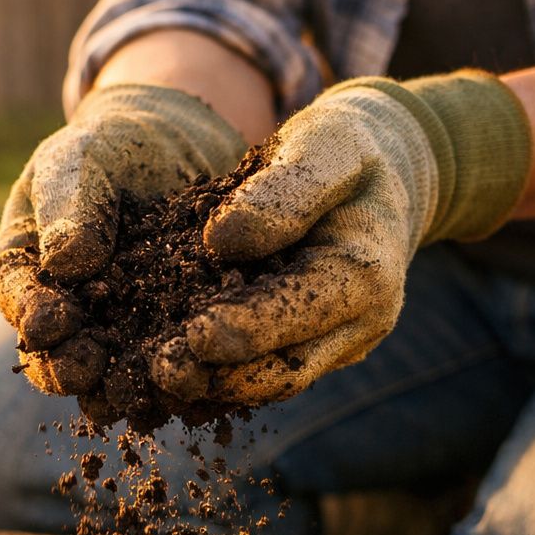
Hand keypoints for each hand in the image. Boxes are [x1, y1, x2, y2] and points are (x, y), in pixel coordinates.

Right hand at [0, 83, 244, 394]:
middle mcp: (63, 317)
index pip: (21, 302)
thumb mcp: (82, 159)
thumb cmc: (110, 147)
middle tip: (93, 371)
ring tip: (143, 396)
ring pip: (112, 375)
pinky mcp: (164, 344)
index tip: (56, 323)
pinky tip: (197, 385)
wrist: (175, 150)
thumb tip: (66, 264)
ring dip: (124, 389)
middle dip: (71, 368)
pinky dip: (180, 379)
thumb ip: (69, 204)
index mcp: (24, 273)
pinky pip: (168, 369)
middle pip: (58, 356)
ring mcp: (114, 337)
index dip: (34, 317)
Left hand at [154, 71, 532, 407]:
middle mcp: (358, 322)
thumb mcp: (323, 144)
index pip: (301, 311)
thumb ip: (285, 190)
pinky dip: (217, 378)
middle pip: (286, 369)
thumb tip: (221, 241)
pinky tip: (165, 374)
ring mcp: (337, 343)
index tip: (192, 336)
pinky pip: (263, 372)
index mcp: (365, 272)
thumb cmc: (347, 148)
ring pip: (271, 382)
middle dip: (221, 377)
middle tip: (157, 372)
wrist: (381, 171)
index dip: (247, 330)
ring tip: (152, 380)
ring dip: (212, 389)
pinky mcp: (311, 347)